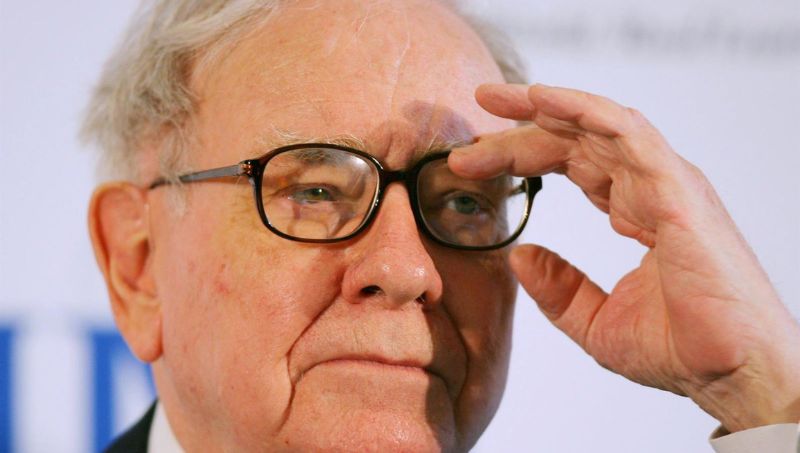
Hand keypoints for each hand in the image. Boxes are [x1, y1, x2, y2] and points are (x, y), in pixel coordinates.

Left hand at [449, 83, 799, 431]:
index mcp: (636, 209)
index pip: (571, 161)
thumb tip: (520, 256)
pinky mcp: (679, 191)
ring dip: (545, 106)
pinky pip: (628, 134)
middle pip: (577, 137)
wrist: (731, 376)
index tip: (470, 159)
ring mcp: (667, 184)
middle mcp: (651, 186)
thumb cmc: (683, 349)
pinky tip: (543, 102)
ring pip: (599, 124)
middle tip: (472, 117)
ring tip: (495, 98)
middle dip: (521, 125)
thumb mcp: (596, 321)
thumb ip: (558, 289)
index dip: (520, 153)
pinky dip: (584, 112)